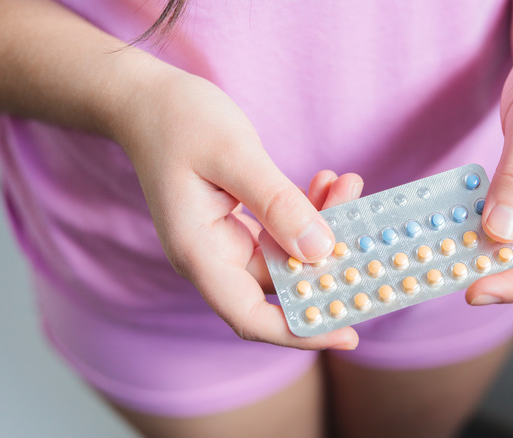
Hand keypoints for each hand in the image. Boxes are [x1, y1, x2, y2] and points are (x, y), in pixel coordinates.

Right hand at [114, 67, 361, 348]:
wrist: (146, 100)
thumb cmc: (178, 120)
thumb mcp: (233, 154)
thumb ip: (277, 203)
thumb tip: (321, 249)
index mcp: (199, 253)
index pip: (251, 316)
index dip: (301, 331)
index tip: (349, 334)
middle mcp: (212, 257)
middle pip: (280, 285)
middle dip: (328, 261)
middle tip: (366, 229)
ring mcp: (225, 242)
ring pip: (288, 254)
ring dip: (323, 226)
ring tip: (347, 185)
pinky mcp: (238, 223)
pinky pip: (283, 230)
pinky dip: (308, 210)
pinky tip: (328, 181)